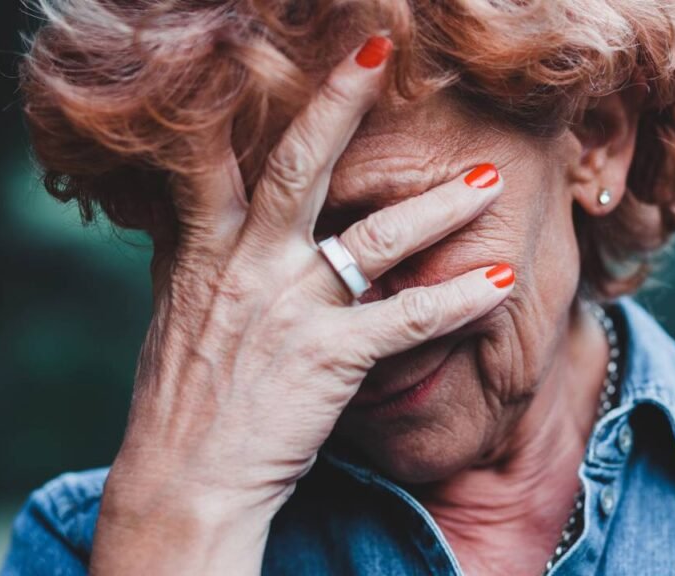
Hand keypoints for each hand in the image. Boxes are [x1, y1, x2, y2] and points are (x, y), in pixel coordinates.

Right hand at [90, 35, 511, 574]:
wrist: (183, 479)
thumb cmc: (182, 399)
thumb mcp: (177, 313)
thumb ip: (190, 253)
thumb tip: (189, 207)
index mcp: (205, 251)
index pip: (219, 158)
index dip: (243, 100)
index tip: (269, 59)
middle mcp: (247, 267)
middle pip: (298, 167)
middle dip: (341, 102)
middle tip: (381, 50)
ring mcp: (290, 310)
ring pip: (375, 239)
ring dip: (439, 205)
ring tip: (488, 179)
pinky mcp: (329, 358)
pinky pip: (407, 319)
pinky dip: (457, 298)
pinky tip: (497, 280)